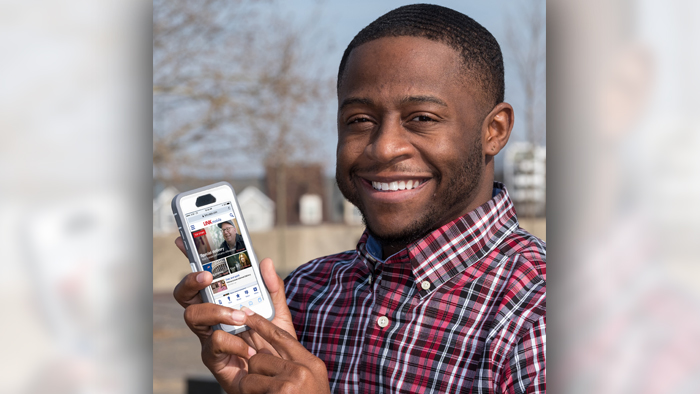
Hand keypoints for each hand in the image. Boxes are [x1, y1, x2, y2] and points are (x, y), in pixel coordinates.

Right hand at [172, 236, 296, 392]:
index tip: (185, 239)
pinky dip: (235, 342)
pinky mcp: (213, 358)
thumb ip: (273, 289)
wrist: (279, 377)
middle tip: (208, 275)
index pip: (203, 277)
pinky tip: (250, 348)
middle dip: (190, 280)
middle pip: (185, 295)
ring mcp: (208, 337)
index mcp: (222, 302)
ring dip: (216, 311)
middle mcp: (210, 318)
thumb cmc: (273, 344)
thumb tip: (266, 262)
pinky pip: (214, 343)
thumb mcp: (279, 313)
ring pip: (192, 316)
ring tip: (239, 316)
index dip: (190, 257)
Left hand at [236, 308, 329, 393]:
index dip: (262, 324)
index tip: (247, 313)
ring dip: (251, 387)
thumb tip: (264, 350)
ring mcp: (293, 382)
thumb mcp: (308, 382)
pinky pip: (249, 385)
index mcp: (311, 364)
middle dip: (254, 372)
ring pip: (252, 371)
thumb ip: (293, 365)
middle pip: (260, 356)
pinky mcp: (281, 392)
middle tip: (262, 388)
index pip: (283, 337)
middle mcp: (304, 369)